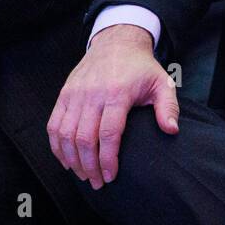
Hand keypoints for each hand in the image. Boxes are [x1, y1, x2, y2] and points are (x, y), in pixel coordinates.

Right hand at [47, 24, 179, 188]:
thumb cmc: (140, 67)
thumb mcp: (162, 83)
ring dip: (72, 160)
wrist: (116, 41)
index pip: (108, 133)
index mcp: (117, 93)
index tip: (111, 176)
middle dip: (89, 166)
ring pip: (65, 134)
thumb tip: (171, 130)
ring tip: (84, 175)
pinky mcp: (64, 94)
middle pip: (84, 138)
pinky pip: (53, 124)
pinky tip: (66, 160)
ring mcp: (74, 94)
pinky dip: (57, 146)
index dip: (108, 159)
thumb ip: (168, 107)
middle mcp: (92, 94)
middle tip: (97, 183)